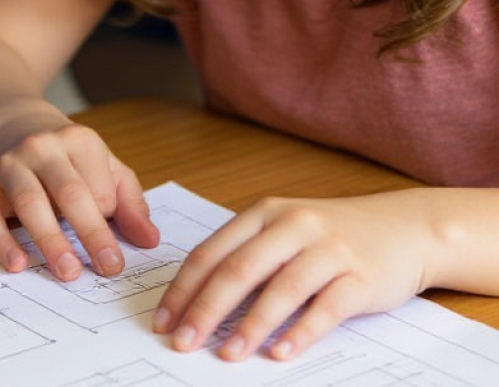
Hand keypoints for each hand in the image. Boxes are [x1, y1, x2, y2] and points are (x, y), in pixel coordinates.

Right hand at [0, 120, 159, 281]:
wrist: (11, 126)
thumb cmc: (66, 155)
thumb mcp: (103, 166)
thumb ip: (129, 201)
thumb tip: (150, 239)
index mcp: (78, 140)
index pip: (101, 186)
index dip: (108, 216)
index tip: (112, 236)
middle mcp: (42, 148)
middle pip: (70, 193)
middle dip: (91, 232)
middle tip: (108, 268)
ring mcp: (10, 165)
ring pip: (30, 202)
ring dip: (50, 239)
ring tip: (69, 271)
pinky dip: (2, 242)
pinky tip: (18, 264)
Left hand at [154, 191, 434, 360]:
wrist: (403, 228)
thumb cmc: (332, 234)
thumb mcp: (283, 231)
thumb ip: (247, 256)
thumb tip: (197, 302)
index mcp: (264, 213)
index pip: (212, 252)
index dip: (184, 288)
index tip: (164, 320)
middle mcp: (292, 224)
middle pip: (238, 269)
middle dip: (205, 309)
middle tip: (183, 343)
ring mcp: (328, 249)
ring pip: (280, 289)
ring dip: (250, 326)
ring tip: (228, 355)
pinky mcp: (360, 276)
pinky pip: (325, 307)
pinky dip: (301, 332)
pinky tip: (280, 353)